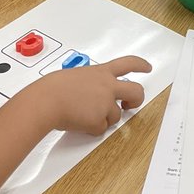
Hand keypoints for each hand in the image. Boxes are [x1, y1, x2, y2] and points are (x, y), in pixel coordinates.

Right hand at [36, 56, 151, 134]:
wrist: (46, 101)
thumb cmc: (53, 88)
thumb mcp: (77, 76)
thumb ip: (91, 82)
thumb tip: (91, 94)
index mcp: (101, 72)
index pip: (127, 64)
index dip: (140, 65)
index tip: (147, 67)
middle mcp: (108, 86)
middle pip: (136, 91)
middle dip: (137, 100)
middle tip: (130, 105)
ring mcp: (105, 104)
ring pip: (116, 116)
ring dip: (104, 119)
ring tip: (83, 114)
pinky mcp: (99, 120)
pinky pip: (100, 129)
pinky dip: (91, 129)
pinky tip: (78, 122)